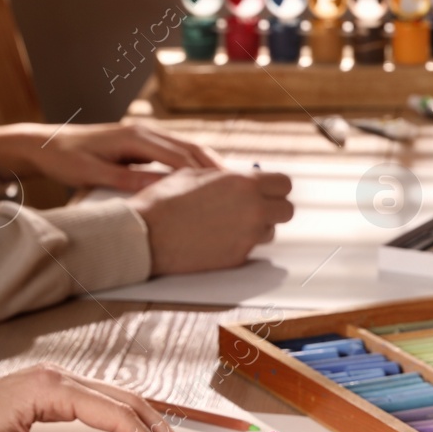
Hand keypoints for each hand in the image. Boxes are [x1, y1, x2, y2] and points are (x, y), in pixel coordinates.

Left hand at [0, 122, 222, 191]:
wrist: (45, 144)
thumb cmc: (65, 159)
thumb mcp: (93, 173)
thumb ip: (127, 181)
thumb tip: (159, 190)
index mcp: (134, 137)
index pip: (180, 155)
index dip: (205, 172)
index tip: (226, 188)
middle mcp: (143, 132)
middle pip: (190, 149)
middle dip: (216, 168)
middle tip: (241, 187)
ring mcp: (144, 135)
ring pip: (186, 149)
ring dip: (208, 165)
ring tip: (231, 184)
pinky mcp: (141, 143)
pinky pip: (175, 153)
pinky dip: (194, 165)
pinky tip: (205, 179)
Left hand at [0, 364, 203, 431]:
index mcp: (49, 389)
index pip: (116, 414)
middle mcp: (58, 377)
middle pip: (127, 401)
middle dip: (162, 431)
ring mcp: (56, 381)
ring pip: (119, 399)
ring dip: (150, 425)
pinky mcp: (51, 392)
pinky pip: (102, 402)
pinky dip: (129, 420)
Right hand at [129, 168, 294, 274]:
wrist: (145, 235)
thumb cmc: (165, 201)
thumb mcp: (195, 174)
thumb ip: (226, 177)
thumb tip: (242, 178)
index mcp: (243, 184)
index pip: (284, 183)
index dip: (275, 186)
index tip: (266, 189)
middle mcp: (252, 210)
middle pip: (286, 210)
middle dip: (274, 207)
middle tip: (257, 207)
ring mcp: (247, 236)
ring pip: (270, 231)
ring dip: (258, 227)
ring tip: (232, 223)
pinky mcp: (238, 257)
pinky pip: (251, 248)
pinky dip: (241, 243)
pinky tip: (220, 237)